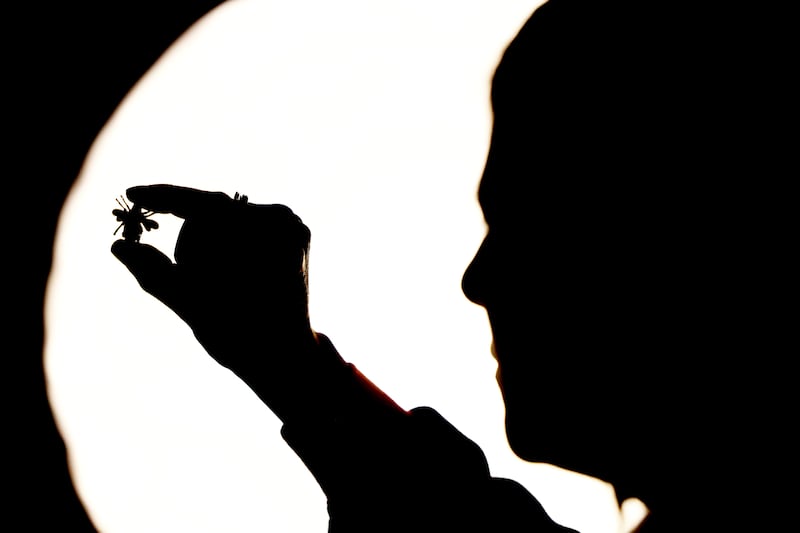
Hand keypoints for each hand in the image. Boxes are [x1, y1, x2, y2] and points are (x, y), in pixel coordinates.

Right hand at [111, 184, 313, 374]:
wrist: (284, 357)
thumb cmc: (236, 335)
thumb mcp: (188, 302)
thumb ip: (153, 271)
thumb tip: (119, 247)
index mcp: (259, 230)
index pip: (200, 204)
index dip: (162, 197)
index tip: (132, 194)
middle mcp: (281, 218)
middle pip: (214, 213)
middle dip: (192, 243)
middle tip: (190, 279)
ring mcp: (292, 224)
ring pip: (228, 219)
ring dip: (210, 246)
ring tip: (219, 286)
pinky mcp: (296, 234)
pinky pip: (248, 227)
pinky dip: (229, 245)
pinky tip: (232, 274)